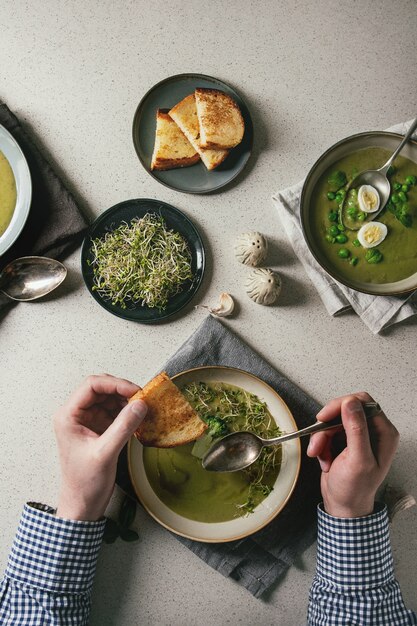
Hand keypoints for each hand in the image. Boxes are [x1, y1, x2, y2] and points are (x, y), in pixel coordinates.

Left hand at [54, 374, 146, 520]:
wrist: (82, 505)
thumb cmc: (85, 484)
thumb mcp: (105, 454)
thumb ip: (123, 427)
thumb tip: (140, 404)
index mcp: (68, 416)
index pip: (92, 385)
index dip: (115, 384)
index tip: (135, 391)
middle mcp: (76, 415)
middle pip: (101, 389)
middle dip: (122, 391)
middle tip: (142, 398)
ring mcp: (87, 421)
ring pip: (109, 399)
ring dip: (127, 401)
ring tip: (143, 408)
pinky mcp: (98, 429)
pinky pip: (114, 412)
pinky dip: (127, 412)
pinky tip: (138, 418)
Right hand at [307, 392, 398, 517]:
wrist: (342, 506)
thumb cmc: (354, 489)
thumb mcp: (357, 460)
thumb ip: (356, 430)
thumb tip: (350, 403)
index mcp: (384, 433)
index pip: (363, 402)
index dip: (342, 405)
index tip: (325, 417)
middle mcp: (373, 431)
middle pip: (345, 409)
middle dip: (327, 425)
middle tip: (318, 438)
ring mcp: (358, 435)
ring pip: (333, 420)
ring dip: (321, 437)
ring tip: (320, 454)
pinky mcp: (344, 440)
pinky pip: (327, 431)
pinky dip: (321, 443)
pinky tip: (324, 458)